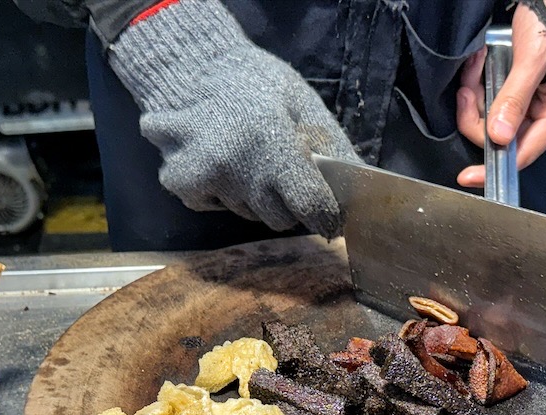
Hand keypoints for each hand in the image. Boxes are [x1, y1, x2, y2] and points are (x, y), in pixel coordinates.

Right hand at [108, 0, 358, 237]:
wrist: (201, 64)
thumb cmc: (264, 87)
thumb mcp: (307, 107)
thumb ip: (335, 149)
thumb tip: (365, 190)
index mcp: (272, 139)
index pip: (309, 204)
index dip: (325, 214)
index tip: (328, 214)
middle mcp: (235, 162)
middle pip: (279, 218)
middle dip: (287, 202)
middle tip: (280, 169)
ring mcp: (202, 173)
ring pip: (248, 214)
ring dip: (253, 196)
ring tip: (248, 157)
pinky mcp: (180, 181)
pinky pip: (213, 207)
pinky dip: (217, 193)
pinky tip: (219, 163)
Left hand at [456, 0, 545, 187]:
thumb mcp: (534, 57)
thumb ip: (515, 98)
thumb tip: (500, 135)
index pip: (523, 154)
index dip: (494, 166)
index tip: (469, 175)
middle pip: (501, 136)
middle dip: (477, 115)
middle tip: (468, 90)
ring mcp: (533, 99)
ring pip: (491, 117)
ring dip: (475, 94)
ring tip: (476, 68)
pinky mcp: (520, 86)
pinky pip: (491, 97)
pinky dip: (479, 83)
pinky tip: (480, 63)